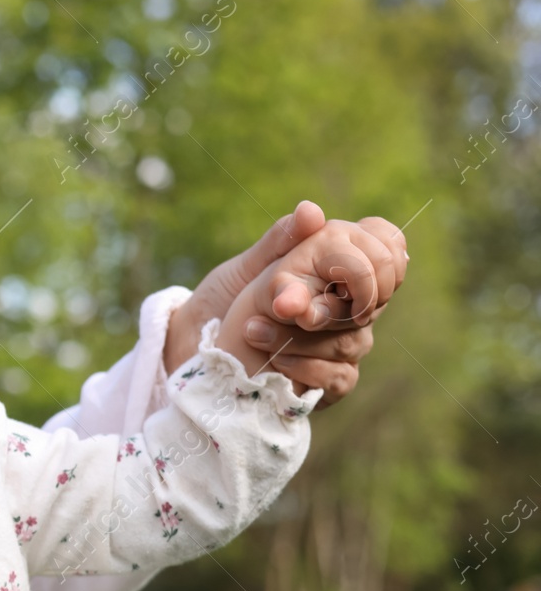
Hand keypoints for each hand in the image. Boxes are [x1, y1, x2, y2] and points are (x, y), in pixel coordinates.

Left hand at [237, 215, 406, 403]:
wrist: (203, 345)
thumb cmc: (228, 297)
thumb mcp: (248, 267)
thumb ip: (280, 241)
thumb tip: (312, 211)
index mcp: (339, 265)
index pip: (387, 251)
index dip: (369, 267)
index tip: (335, 278)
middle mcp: (350, 304)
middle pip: (374, 303)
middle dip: (332, 308)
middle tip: (292, 311)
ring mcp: (345, 342)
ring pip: (353, 343)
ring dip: (301, 340)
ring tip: (253, 331)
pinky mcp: (334, 379)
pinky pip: (340, 377)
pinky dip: (305, 369)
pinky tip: (274, 361)